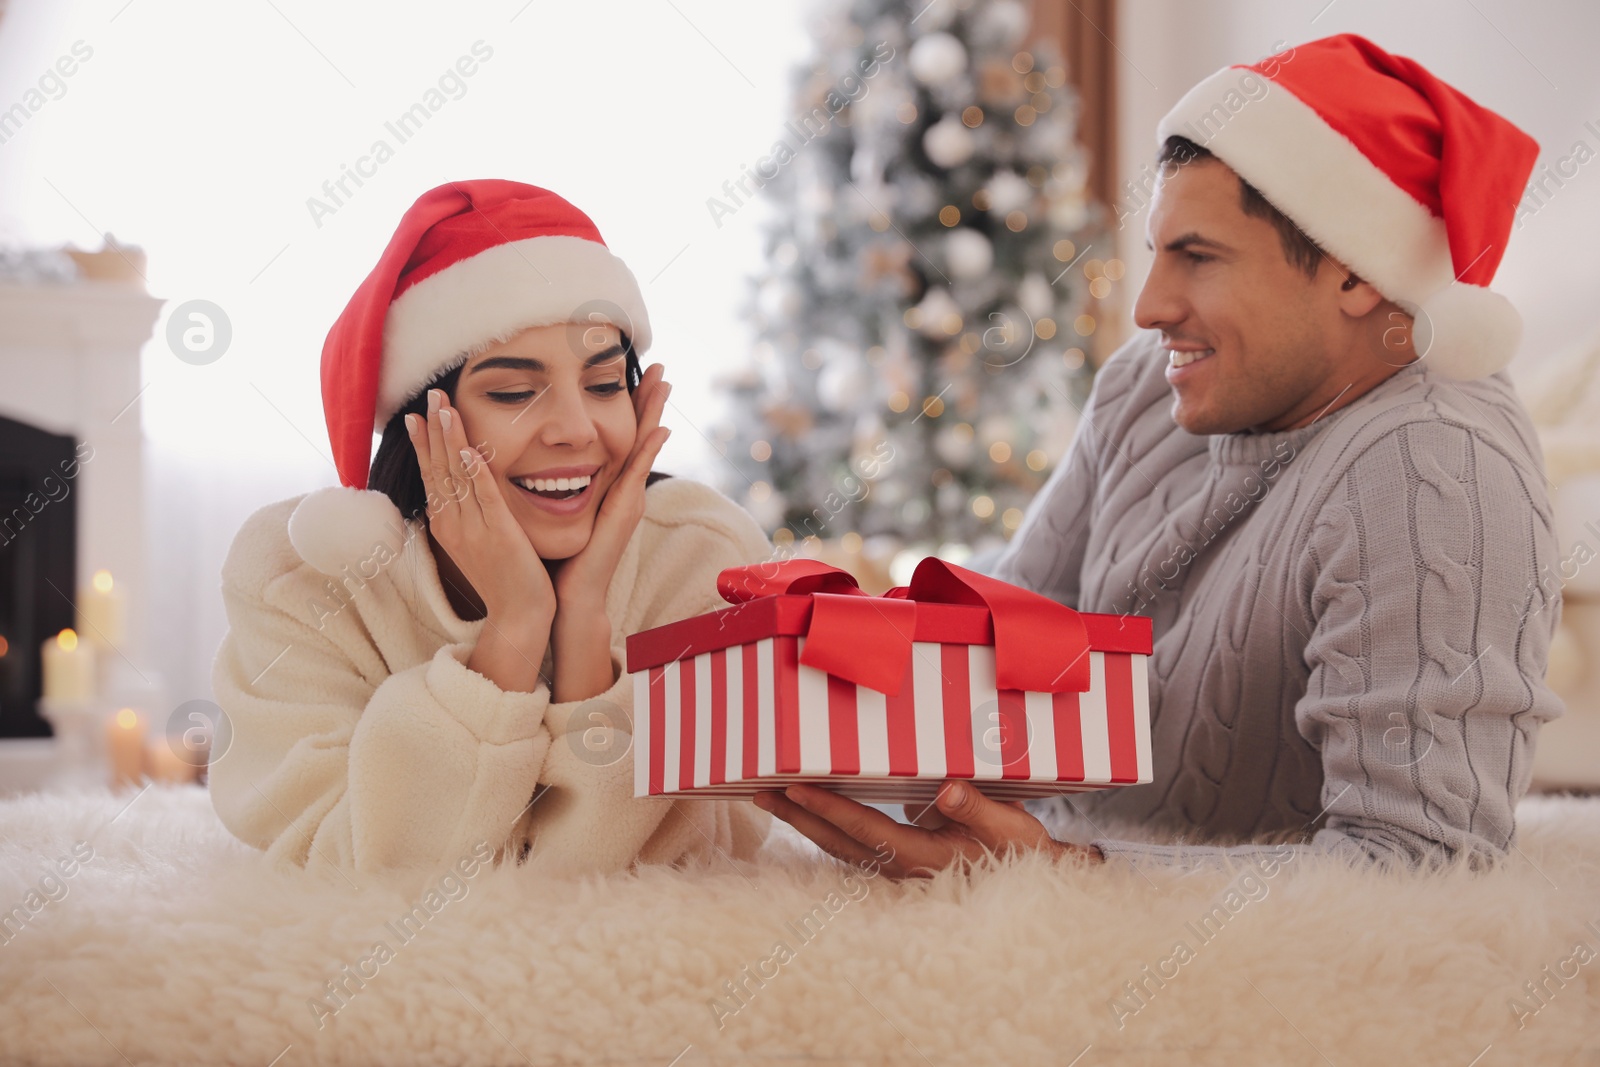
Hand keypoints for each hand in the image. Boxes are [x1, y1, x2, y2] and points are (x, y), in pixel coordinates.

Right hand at [406, 387, 555, 626]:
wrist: (518, 614)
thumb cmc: (504, 577)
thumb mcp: (478, 541)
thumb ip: (471, 513)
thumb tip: (466, 485)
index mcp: (447, 525)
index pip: (431, 476)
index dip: (424, 444)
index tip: (417, 416)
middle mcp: (453, 524)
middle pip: (437, 469)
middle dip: (433, 431)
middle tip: (429, 396)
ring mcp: (473, 529)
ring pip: (456, 476)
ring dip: (448, 439)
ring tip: (442, 408)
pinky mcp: (498, 533)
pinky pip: (484, 496)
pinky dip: (474, 471)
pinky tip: (467, 448)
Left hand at [550, 362, 671, 611]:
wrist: (570, 593)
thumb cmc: (562, 556)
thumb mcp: (561, 510)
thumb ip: (559, 487)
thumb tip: (534, 460)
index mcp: (608, 487)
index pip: (622, 437)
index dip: (630, 408)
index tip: (636, 375)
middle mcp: (623, 490)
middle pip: (640, 435)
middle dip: (649, 400)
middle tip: (660, 367)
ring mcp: (628, 500)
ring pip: (643, 447)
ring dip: (655, 414)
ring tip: (665, 385)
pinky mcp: (624, 512)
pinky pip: (637, 474)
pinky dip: (650, 451)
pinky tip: (659, 429)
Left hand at [753, 779, 1104, 878]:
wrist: (1033, 879)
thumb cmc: (1023, 850)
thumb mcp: (1010, 828)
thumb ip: (978, 808)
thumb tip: (946, 789)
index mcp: (924, 857)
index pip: (865, 829)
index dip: (828, 809)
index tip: (794, 788)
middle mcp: (901, 866)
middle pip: (837, 840)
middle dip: (797, 815)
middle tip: (759, 790)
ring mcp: (895, 867)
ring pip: (838, 843)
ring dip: (802, 821)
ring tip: (767, 796)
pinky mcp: (897, 860)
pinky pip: (850, 842)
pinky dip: (822, 825)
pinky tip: (803, 810)